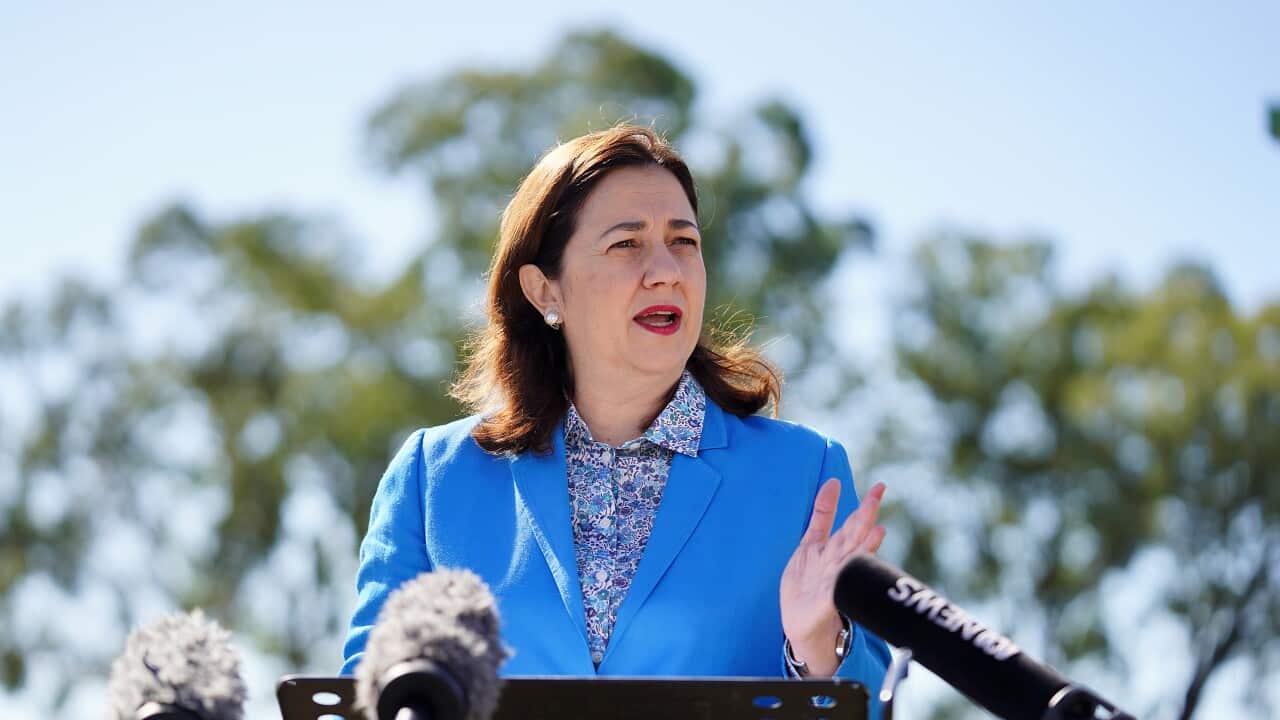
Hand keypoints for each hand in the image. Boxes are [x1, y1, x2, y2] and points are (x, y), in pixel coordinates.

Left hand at [779, 479, 885, 675]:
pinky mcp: (829, 599)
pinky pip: (840, 586)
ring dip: (865, 545)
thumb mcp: (810, 544)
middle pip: (853, 535)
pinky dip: (849, 576)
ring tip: (879, 530)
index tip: (879, 485)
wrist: (802, 624)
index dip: (862, 505)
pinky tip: (859, 566)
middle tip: (879, 493)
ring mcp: (835, 580)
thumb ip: (822, 516)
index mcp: (833, 548)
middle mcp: (838, 561)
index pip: (849, 522)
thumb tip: (833, 482)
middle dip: (865, 515)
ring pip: (852, 558)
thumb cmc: (808, 583)